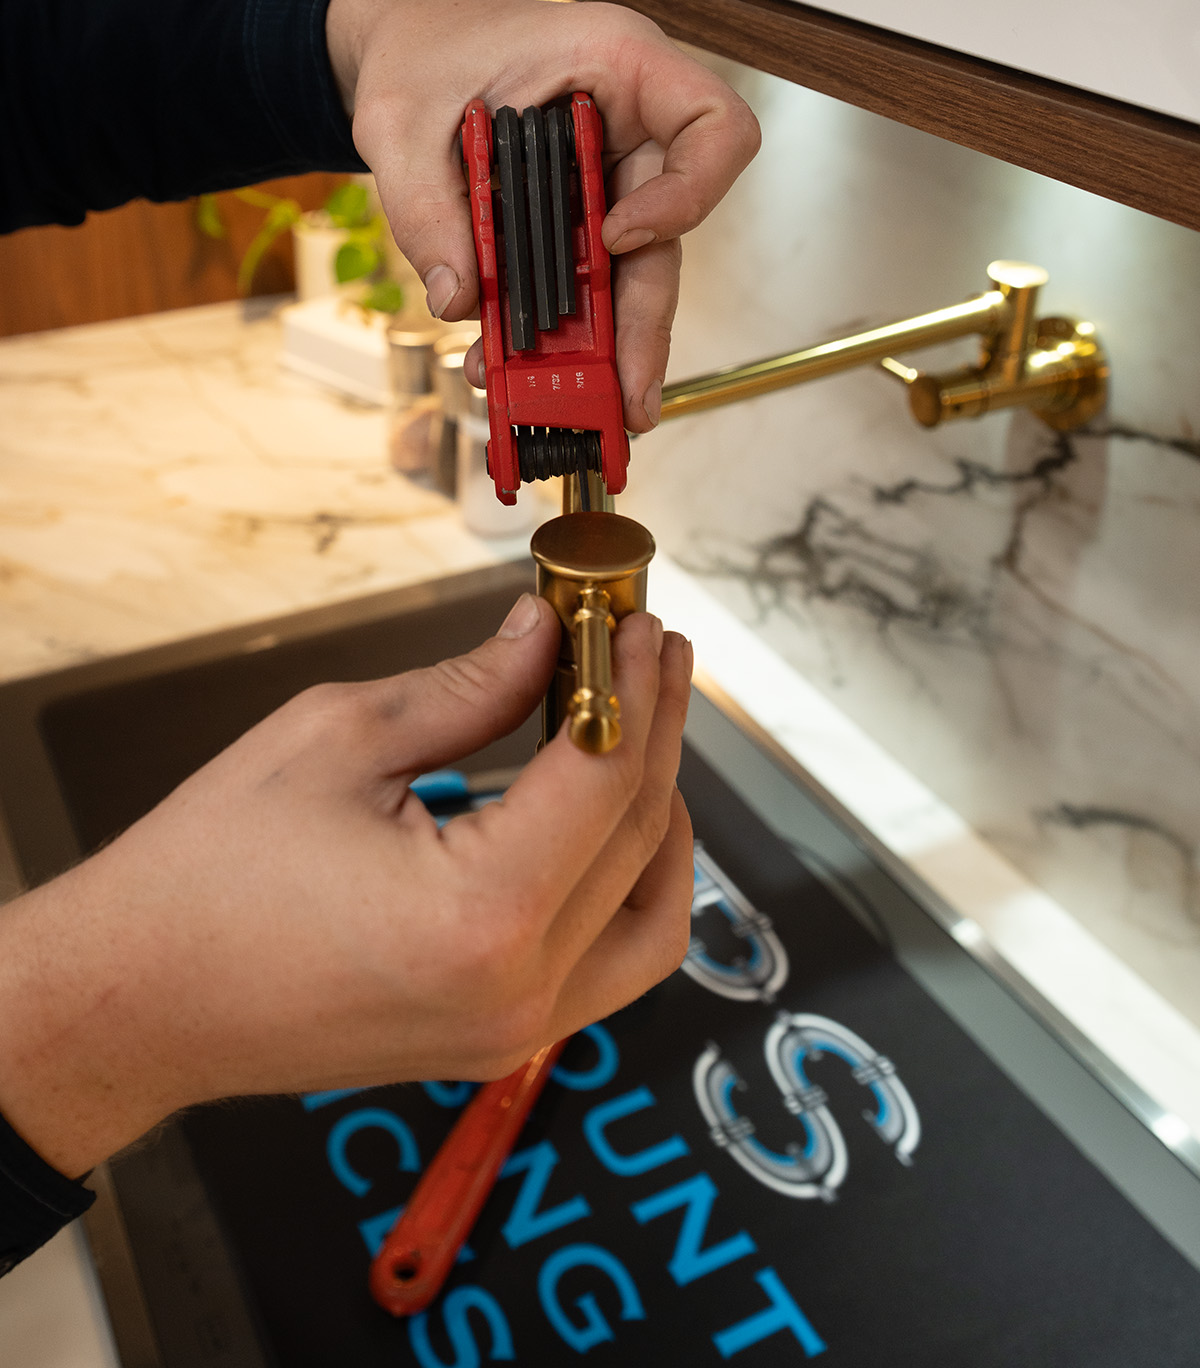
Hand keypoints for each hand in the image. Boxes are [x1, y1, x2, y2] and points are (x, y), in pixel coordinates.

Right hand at [0, 595, 692, 1178]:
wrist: (135, 998)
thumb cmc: (206, 874)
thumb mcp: (339, 738)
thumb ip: (469, 686)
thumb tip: (543, 634)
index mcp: (482, 914)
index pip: (605, 772)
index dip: (632, 681)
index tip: (634, 619)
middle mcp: (518, 992)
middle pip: (639, 836)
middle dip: (655, 726)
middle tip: (647, 648)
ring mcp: (513, 1032)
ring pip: (652, 918)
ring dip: (662, 814)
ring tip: (646, 725)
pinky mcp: (497, 1040)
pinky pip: (610, 965)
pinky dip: (629, 886)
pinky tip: (610, 819)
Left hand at [326, 0, 759, 431]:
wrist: (397, 53)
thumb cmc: (417, 55)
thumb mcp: (399, 125)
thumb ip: (424, 209)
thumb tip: (459, 300)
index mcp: (618, 61)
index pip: (714, 124)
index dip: (689, 194)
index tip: (617, 240)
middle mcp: (631, 123)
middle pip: (672, 230)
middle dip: (645, 323)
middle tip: (628, 400)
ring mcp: (611, 174)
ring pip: (632, 272)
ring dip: (602, 344)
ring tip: (572, 404)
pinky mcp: (583, 216)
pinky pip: (586, 281)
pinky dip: (556, 331)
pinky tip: (515, 367)